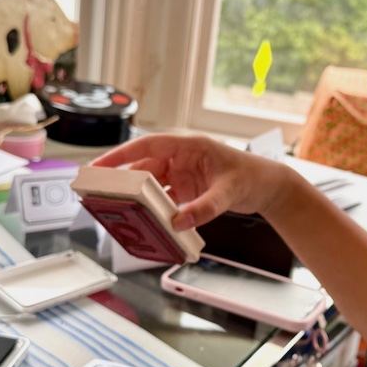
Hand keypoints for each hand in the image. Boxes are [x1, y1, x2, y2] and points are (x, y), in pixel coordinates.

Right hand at [90, 134, 292, 229]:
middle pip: (143, 166)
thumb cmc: (251, 176)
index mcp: (189, 146)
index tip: (100, 165)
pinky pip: (162, 198)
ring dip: (135, 196)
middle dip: (121, 178)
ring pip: (150, 183)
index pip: (148, 145)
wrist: (267, 187)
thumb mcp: (229, 191)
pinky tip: (143, 220)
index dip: (121, 154)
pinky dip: (152, 209)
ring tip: (115, 208)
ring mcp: (182, 175)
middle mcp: (181, 158)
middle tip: (98, 191)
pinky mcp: (186, 190)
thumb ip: (205, 207)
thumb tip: (179, 221)